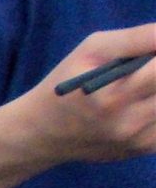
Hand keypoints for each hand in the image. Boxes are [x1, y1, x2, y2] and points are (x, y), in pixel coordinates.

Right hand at [16, 24, 155, 165]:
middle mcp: (130, 122)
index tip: (151, 54)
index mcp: (115, 96)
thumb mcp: (91, 50)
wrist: (42, 133)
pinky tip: (141, 105)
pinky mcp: (143, 148)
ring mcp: (138, 139)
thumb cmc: (66, 84)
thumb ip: (137, 38)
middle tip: (145, 69)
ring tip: (140, 86)